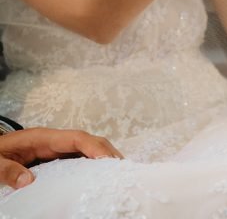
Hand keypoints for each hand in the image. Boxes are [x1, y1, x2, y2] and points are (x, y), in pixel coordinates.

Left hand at [0, 128, 121, 189]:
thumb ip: (8, 170)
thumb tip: (29, 182)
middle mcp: (54, 141)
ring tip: (117, 174)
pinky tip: (99, 176)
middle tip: (122, 170)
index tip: (109, 161)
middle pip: (89, 141)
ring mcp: (56, 149)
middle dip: (107, 152)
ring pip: (87, 149)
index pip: (77, 138)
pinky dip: (93, 165)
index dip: (95, 148)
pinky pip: (79, 159)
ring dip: (103, 158)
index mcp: (43, 138)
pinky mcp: (55, 158)